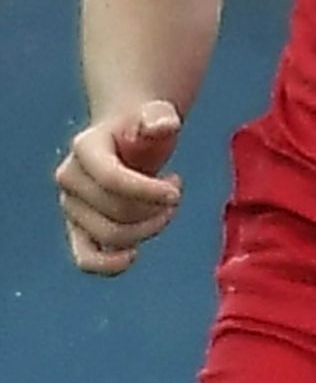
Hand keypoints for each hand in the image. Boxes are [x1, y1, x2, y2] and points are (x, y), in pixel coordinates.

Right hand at [54, 100, 184, 275]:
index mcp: (84, 149)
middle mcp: (70, 179)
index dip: (148, 190)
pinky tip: (133, 254)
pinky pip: (85, 258)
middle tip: (173, 193)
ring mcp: (72, 207)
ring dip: (148, 228)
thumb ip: (160, 118)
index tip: (178, 185)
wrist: (128, 143)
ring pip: (111, 235)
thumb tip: (163, 125)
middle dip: (155, 209)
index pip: (112, 179)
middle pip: (117, 212)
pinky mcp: (79, 229)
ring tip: (164, 209)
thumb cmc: (144, 133)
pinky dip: (108, 265)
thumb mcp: (156, 117)